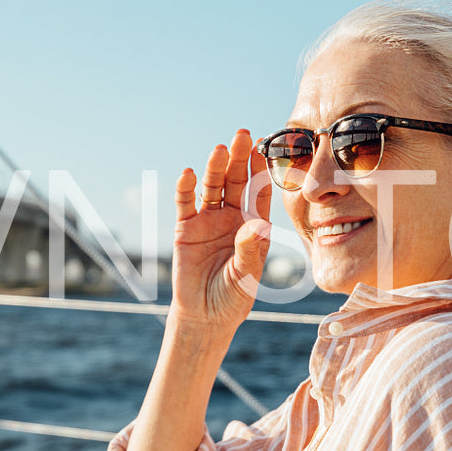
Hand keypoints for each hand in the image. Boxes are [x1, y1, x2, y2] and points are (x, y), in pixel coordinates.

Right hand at [170, 129, 272, 334]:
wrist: (205, 315)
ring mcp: (208, 220)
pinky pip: (185, 204)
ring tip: (219, 150)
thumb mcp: (246, 275)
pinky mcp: (185, 228)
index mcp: (253, 224)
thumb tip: (258, 225)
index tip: (266, 149)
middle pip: (235, 182)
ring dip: (215, 168)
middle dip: (239, 159)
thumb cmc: (233, 297)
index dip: (261, 171)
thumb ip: (250, 249)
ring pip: (212, 187)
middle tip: (243, 135)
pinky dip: (185, 188)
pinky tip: (188, 173)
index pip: (259, 192)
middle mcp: (232, 216)